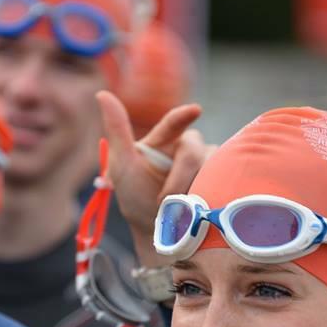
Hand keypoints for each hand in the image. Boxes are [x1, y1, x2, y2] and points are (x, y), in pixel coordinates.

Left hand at [96, 90, 213, 265]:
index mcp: (164, 141)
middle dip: (179, 176)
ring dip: (193, 187)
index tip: (195, 111)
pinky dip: (211, 192)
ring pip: (210, 164)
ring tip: (180, 208)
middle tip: (165, 200)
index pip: (175, 123)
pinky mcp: (220, 180)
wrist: (158, 233)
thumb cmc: (136, 198)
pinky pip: (224, 178)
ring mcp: (206, 164)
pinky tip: (203, 205)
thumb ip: (117, 130)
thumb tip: (102, 93)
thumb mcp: (123, 166)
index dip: (184, 116)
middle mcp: (187, 148)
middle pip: (193, 148)